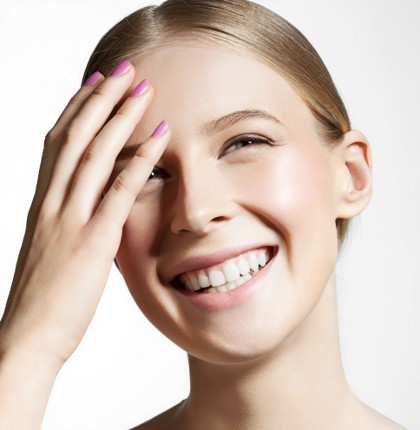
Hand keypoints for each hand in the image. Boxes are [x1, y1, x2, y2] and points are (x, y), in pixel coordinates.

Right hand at [0, 61, 168, 366]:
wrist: (27, 337)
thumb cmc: (41, 298)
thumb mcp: (51, 248)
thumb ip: (67, 221)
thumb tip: (88, 204)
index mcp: (43, 203)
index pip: (58, 142)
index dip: (77, 109)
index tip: (96, 85)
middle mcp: (52, 202)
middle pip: (76, 136)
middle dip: (100, 99)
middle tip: (124, 70)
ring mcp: (70, 219)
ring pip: (94, 154)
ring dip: (120, 117)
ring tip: (143, 89)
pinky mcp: (92, 241)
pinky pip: (118, 192)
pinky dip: (139, 160)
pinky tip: (158, 137)